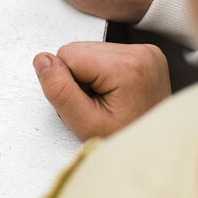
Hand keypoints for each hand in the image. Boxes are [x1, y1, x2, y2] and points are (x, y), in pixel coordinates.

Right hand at [33, 42, 170, 140]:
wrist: (156, 147)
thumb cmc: (125, 140)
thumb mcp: (84, 122)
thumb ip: (59, 90)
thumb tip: (42, 60)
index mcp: (127, 66)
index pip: (67, 54)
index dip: (68, 82)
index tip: (89, 103)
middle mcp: (140, 52)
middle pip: (79, 50)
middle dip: (79, 77)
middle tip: (97, 103)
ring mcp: (146, 51)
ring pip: (89, 51)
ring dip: (90, 75)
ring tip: (107, 99)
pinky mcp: (145, 53)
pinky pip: (104, 53)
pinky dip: (102, 73)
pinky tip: (115, 91)